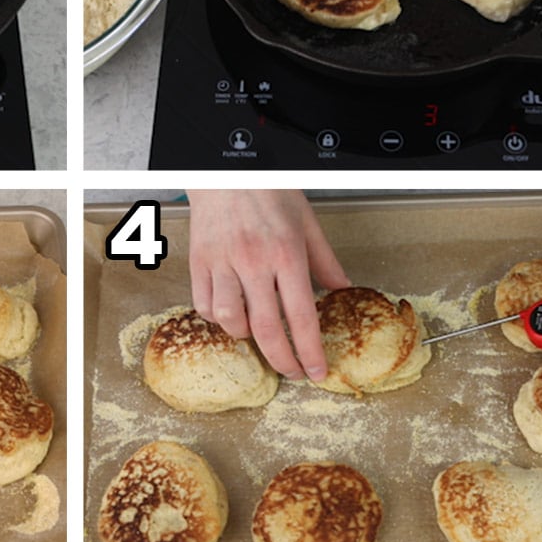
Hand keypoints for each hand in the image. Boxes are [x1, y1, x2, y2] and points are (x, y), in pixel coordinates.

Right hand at [188, 190, 349, 381]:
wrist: (228, 169)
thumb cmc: (268, 190)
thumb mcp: (307, 222)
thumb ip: (325, 260)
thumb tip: (342, 290)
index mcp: (285, 253)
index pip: (301, 316)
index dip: (310, 351)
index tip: (316, 371)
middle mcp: (253, 261)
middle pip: (266, 328)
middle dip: (282, 360)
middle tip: (292, 372)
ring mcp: (223, 262)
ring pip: (230, 320)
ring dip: (246, 336)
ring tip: (258, 333)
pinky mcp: (200, 261)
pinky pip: (204, 304)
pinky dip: (217, 318)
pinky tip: (231, 311)